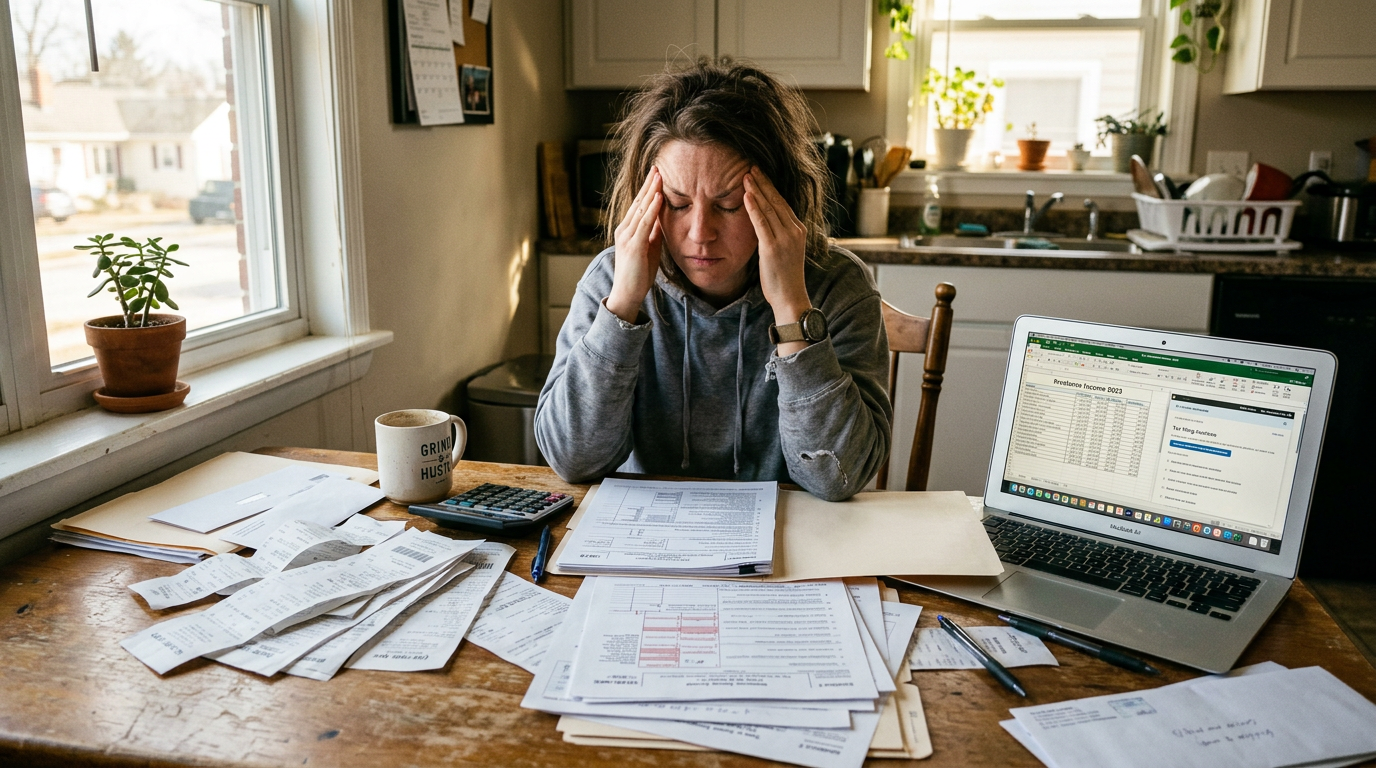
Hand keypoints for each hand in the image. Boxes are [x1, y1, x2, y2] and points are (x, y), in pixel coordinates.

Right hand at [606, 167, 662, 322]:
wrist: (627, 294)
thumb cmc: (638, 274)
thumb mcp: (649, 248)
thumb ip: (653, 233)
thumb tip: (662, 218)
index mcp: (628, 230)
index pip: (639, 205)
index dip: (648, 189)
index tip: (656, 174)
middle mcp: (624, 229)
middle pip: (638, 202)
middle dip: (649, 184)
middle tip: (658, 166)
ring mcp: (627, 236)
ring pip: (641, 209)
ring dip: (651, 191)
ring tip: (659, 175)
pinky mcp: (633, 245)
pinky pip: (644, 223)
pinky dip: (652, 208)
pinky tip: (658, 197)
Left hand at [744, 169, 812, 350]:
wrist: (791, 298)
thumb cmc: (785, 278)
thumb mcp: (786, 252)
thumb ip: (779, 235)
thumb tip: (766, 224)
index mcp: (798, 230)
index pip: (782, 202)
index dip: (770, 187)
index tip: (759, 174)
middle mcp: (794, 231)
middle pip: (776, 200)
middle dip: (763, 182)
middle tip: (750, 166)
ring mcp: (785, 239)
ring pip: (769, 208)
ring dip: (757, 190)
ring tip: (745, 174)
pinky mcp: (773, 248)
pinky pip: (762, 223)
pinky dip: (754, 208)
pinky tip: (747, 195)